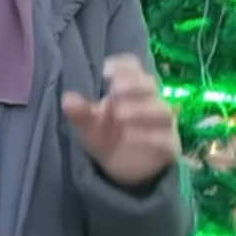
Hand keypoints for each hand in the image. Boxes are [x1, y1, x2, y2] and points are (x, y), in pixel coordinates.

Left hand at [61, 54, 180, 189]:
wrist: (121, 169)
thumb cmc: (105, 136)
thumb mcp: (88, 126)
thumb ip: (80, 113)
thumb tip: (67, 99)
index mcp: (129, 89)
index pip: (132, 66)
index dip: (122, 66)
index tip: (105, 72)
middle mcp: (149, 101)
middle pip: (149, 83)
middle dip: (133, 84)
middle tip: (115, 90)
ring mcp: (161, 123)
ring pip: (161, 110)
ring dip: (141, 110)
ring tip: (119, 115)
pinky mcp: (168, 147)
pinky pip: (166, 139)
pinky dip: (150, 137)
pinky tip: (130, 136)